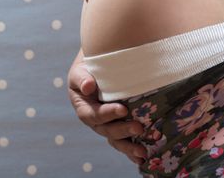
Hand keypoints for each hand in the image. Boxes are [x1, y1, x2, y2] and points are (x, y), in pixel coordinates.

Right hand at [67, 48, 146, 164]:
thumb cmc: (89, 68)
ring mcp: (107, 126)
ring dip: (129, 147)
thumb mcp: (80, 71)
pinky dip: (132, 151)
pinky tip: (143, 157)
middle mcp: (95, 120)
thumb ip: (82, 78)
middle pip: (107, 130)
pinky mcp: (119, 127)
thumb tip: (88, 87)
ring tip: (142, 151)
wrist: (100, 67)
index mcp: (83, 107)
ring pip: (116, 140)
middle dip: (122, 130)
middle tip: (139, 127)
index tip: (123, 110)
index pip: (94, 115)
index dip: (108, 114)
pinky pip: (125, 141)